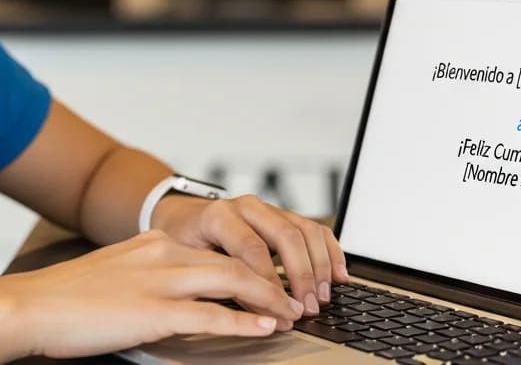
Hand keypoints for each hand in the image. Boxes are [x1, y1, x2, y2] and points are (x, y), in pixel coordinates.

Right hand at [0, 229, 306, 358]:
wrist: (29, 306)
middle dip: (272, 283)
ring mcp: (158, 282)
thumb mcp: (116, 273)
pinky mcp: (151, 312)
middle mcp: (162, 255)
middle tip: (295, 302)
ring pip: (231, 282)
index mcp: (154, 243)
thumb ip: (149, 276)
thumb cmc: (65, 299)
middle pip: (236, 262)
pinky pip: (209, 315)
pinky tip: (263, 328)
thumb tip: (180, 296)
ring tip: (290, 316)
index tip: (273, 284)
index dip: (254, 268)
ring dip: (268, 300)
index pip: (219, 251)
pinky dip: (243, 322)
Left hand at [151, 193, 347, 316]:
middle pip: (285, 236)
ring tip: (322, 297)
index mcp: (219, 215)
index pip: (251, 249)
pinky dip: (330, 252)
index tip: (280, 312)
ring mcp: (267, 208)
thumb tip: (258, 314)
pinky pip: (314, 229)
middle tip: (307, 307)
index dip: (268, 284)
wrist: (181, 215)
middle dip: (301, 275)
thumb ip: (220, 282)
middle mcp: (246, 207)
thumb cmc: (185, 241)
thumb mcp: (190, 261)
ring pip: (304, 230)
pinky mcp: (283, 215)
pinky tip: (338, 275)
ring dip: (319, 266)